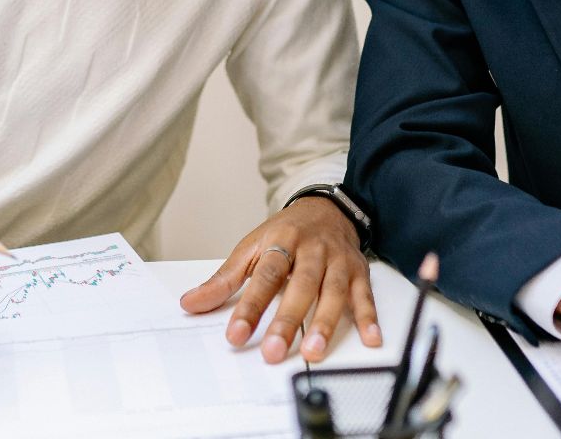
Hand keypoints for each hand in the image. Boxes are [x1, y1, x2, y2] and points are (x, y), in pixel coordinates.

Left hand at [179, 198, 380, 363]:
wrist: (326, 208)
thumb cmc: (286, 232)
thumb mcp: (251, 247)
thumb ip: (224, 279)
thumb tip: (190, 303)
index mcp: (281, 240)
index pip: (264, 275)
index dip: (249, 306)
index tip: (236, 334)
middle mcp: (312, 250)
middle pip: (300, 285)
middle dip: (287, 319)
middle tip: (273, 350)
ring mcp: (338, 261)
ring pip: (334, 292)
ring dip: (326, 323)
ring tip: (313, 351)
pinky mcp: (359, 271)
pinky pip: (365, 295)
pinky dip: (369, 317)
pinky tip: (370, 339)